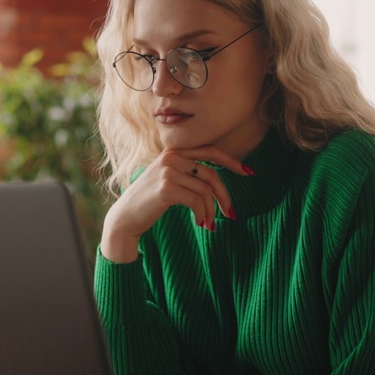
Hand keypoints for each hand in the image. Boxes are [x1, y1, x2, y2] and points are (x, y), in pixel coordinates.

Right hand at [100, 146, 252, 262]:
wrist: (125, 218)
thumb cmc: (150, 201)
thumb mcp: (169, 180)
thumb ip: (189, 172)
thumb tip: (219, 183)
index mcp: (173, 150)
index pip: (210, 150)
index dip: (232, 161)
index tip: (249, 173)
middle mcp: (171, 156)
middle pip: (211, 174)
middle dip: (224, 196)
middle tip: (231, 214)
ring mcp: (167, 170)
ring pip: (205, 190)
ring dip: (211, 211)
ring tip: (209, 224)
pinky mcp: (166, 188)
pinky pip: (196, 201)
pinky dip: (202, 214)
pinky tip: (200, 223)